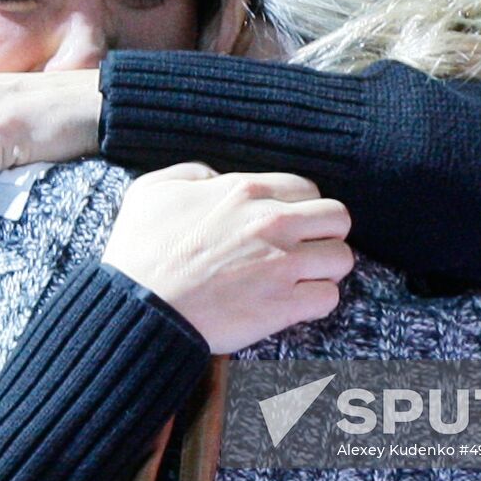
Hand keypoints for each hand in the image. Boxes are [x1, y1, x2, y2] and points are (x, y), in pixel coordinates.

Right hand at [101, 163, 354, 353]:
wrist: (138, 308)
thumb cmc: (140, 252)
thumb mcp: (152, 191)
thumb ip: (189, 173)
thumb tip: (214, 178)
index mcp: (245, 191)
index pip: (308, 189)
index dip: (301, 208)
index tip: (287, 225)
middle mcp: (272, 222)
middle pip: (338, 217)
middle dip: (325, 233)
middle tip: (304, 250)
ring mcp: (282, 264)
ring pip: (342, 258)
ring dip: (325, 270)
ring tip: (302, 279)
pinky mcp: (283, 306)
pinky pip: (329, 298)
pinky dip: (316, 302)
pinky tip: (295, 304)